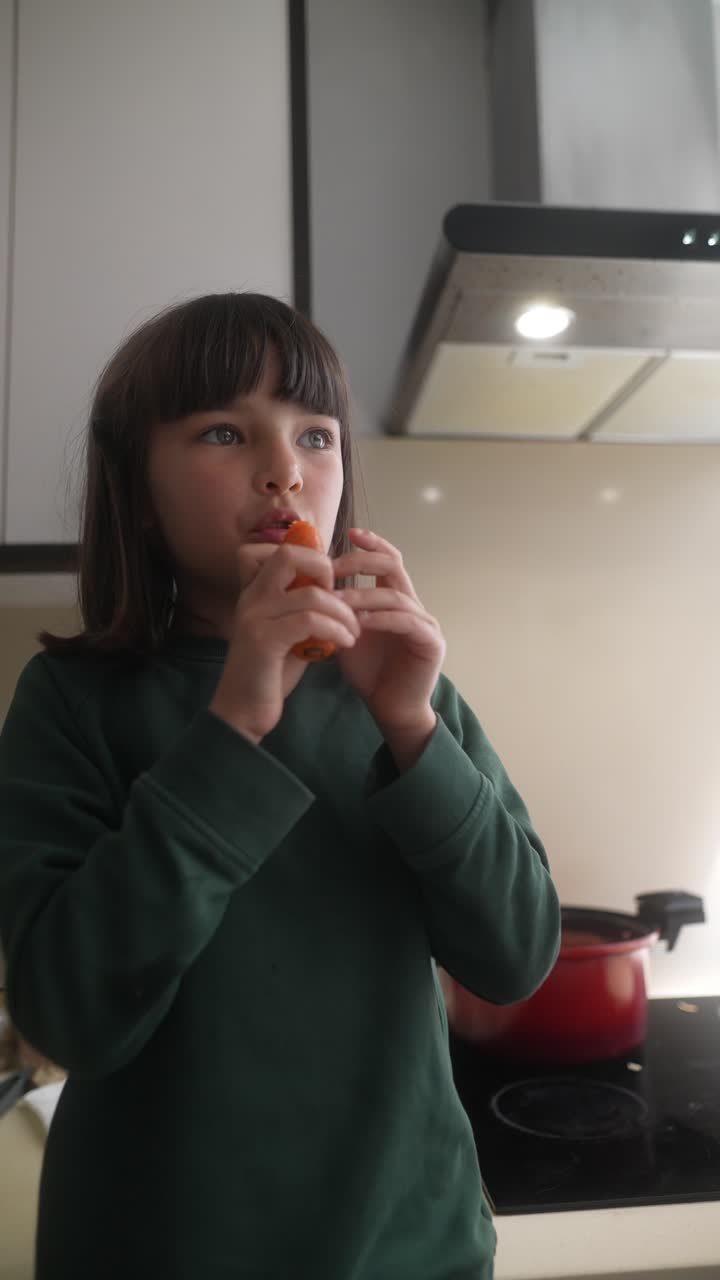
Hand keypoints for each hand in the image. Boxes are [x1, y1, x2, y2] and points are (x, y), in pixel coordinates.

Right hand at [210, 542, 359, 741]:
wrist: (241, 711)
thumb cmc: (269, 673)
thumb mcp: (288, 632)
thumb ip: (303, 609)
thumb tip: (336, 592)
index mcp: (255, 591)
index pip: (278, 549)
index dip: (310, 556)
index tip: (328, 583)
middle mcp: (251, 597)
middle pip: (289, 554)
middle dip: (325, 569)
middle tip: (341, 598)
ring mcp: (254, 616)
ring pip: (311, 594)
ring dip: (343, 612)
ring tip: (354, 631)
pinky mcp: (263, 640)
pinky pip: (310, 621)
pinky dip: (336, 630)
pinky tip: (345, 643)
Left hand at [332, 529, 445, 734]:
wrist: (390, 709)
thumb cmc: (369, 673)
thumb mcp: (347, 634)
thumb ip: (339, 611)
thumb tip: (311, 584)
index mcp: (395, 600)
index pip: (388, 560)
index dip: (372, 544)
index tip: (349, 533)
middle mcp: (413, 605)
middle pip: (393, 566)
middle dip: (362, 561)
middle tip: (334, 566)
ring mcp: (425, 622)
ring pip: (395, 595)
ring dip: (363, 595)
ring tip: (336, 600)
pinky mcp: (431, 642)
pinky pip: (406, 621)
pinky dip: (382, 619)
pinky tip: (360, 622)